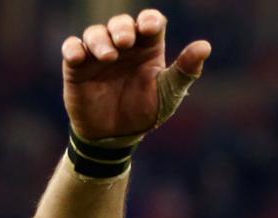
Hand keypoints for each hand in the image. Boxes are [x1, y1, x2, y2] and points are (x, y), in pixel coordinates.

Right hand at [61, 9, 210, 139]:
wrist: (117, 136)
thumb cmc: (146, 110)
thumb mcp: (169, 92)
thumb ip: (185, 70)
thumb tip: (205, 46)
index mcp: (148, 48)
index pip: (150, 22)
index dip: (149, 20)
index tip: (149, 28)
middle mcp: (123, 46)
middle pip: (121, 23)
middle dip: (122, 28)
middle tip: (125, 42)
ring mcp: (99, 54)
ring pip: (95, 33)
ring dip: (100, 40)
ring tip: (109, 56)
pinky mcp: (77, 66)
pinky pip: (72, 48)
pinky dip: (74, 48)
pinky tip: (79, 56)